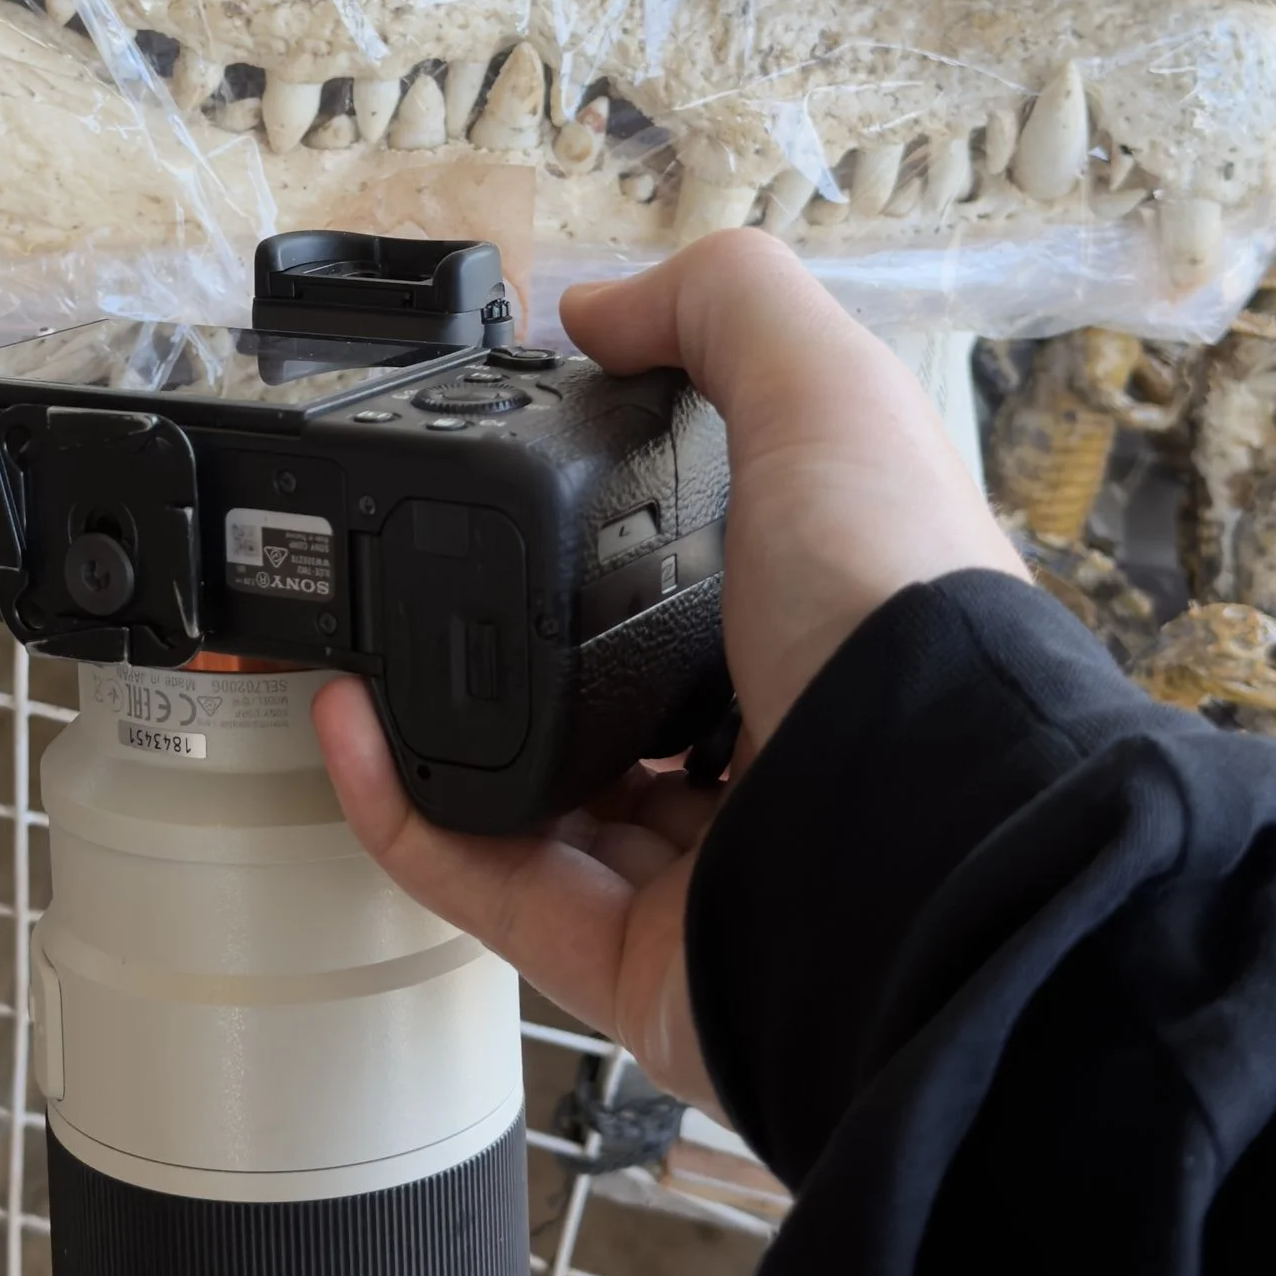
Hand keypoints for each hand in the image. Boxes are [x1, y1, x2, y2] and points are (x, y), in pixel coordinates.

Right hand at [312, 230, 1025, 1098]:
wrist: (927, 840)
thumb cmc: (907, 624)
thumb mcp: (830, 396)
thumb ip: (725, 313)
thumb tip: (599, 308)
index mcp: (838, 629)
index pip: (714, 579)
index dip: (619, 534)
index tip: (522, 478)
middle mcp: (784, 754)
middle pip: (623, 705)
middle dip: (514, 654)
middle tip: (415, 591)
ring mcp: (713, 875)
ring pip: (542, 808)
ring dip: (435, 736)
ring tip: (356, 660)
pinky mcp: (639, 968)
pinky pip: (490, 886)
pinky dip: (401, 814)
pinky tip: (347, 733)